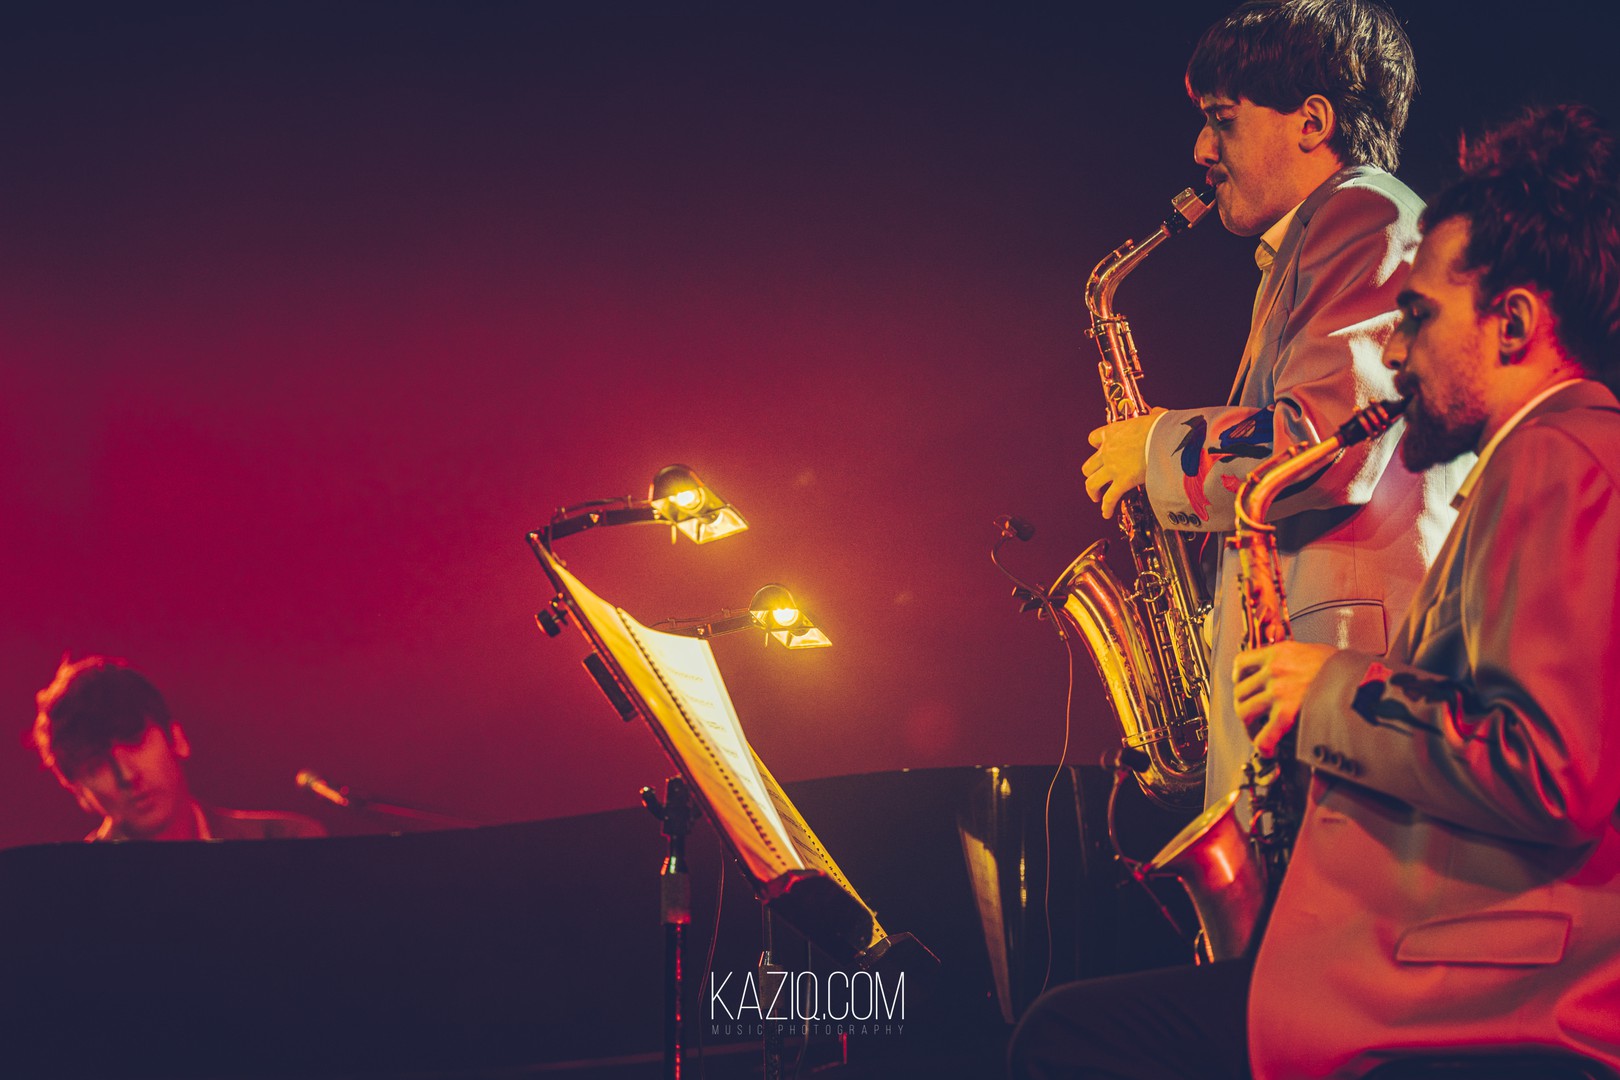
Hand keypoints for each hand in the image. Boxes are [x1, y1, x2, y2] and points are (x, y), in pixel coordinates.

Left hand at [1082, 409, 1162, 519]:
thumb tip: (1158, 412)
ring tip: (1097, 498)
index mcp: (1113, 432)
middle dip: (1090, 474)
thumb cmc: (1162, 427)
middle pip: (1088, 466)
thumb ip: (1153, 415)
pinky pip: (1110, 498)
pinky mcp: (1122, 482)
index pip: (1093, 438)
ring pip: (1091, 483)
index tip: (1099, 451)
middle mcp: (1108, 451)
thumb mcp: (1155, 416)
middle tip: (1096, 481)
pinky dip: (1106, 507)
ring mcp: (1113, 467)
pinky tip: (1106, 513)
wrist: (1166, 438)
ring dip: (1093, 492)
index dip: (1096, 446)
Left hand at [1233, 641, 1336, 757]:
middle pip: (1240, 691)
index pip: (1242, 663)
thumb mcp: (1315, 651)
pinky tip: (1268, 751)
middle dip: (1243, 706)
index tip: (1242, 685)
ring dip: (1249, 726)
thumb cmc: (1345, 666)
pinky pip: (1264, 735)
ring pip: (1245, 712)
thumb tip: (1292, 670)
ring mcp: (1278, 692)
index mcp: (1280, 653)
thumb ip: (1296, 659)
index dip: (1238, 678)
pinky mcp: (1287, 713)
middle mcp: (1274, 671)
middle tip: (1251, 717)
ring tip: (1258, 733)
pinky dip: (1262, 746)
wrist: (1364, 677)